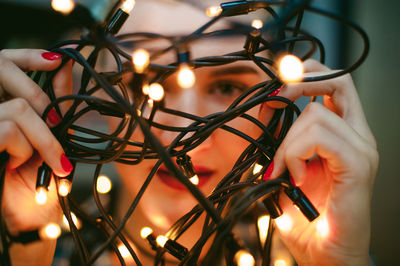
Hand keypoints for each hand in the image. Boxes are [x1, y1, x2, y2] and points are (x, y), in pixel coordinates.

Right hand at [0, 49, 72, 263]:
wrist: (27, 214)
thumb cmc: (36, 175)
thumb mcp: (47, 135)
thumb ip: (52, 104)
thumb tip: (64, 67)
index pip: (4, 62)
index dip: (28, 55)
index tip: (58, 59)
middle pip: (8, 76)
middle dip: (41, 100)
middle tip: (54, 128)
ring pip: (18, 109)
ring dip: (39, 137)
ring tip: (32, 158)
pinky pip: (9, 131)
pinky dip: (24, 149)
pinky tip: (15, 164)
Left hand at [266, 59, 377, 264]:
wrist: (323, 253)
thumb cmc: (305, 215)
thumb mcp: (285, 167)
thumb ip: (280, 139)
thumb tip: (267, 107)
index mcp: (343, 133)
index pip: (335, 83)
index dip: (306, 75)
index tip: (276, 88)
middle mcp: (357, 135)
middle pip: (338, 81)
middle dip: (299, 85)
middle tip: (273, 102)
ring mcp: (361, 149)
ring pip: (316, 114)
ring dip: (287, 142)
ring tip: (284, 172)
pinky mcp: (358, 165)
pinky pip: (321, 138)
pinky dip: (296, 154)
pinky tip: (296, 178)